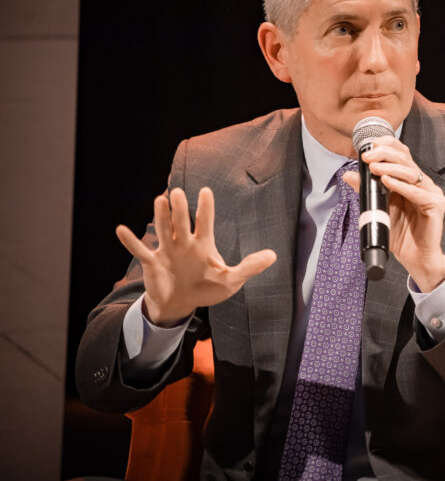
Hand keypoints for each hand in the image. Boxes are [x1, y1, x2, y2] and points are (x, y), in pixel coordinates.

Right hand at [115, 186, 276, 326]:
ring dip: (160, 216)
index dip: (205, 207)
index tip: (206, 191)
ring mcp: (166, 251)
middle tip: (177, 193)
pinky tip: (121, 229)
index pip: (205, 221)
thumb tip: (273, 256)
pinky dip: (130, 241)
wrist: (181, 304)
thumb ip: (249, 267)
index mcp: (203, 243)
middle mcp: (184, 242)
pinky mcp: (152, 263)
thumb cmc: (207, 288)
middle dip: (180, 208)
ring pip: (162, 229)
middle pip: (181, 221)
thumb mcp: (231, 280)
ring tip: (159, 200)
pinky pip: (139, 250)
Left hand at [342, 136, 444, 290]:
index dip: (387, 145)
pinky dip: (401, 186)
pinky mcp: (436, 205)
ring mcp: (432, 193)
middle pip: (406, 160)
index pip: (402, 154)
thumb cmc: (400, 235)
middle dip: (385, 154)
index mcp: (411, 181)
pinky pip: (418, 193)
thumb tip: (348, 175)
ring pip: (411, 173)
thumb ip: (366, 191)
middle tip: (367, 156)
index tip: (369, 145)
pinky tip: (387, 181)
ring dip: (390, 168)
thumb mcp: (378, 209)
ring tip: (373, 167)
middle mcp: (423, 184)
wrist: (416, 258)